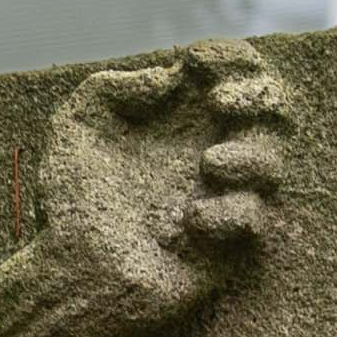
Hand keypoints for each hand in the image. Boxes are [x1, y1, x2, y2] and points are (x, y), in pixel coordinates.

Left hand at [36, 43, 289, 323]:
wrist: (64, 277)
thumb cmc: (67, 204)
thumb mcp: (74, 129)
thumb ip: (110, 88)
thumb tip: (170, 77)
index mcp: (183, 123)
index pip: (233, 74)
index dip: (228, 58)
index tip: (195, 60)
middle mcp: (209, 154)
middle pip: (272, 109)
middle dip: (259, 95)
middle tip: (222, 101)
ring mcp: (221, 199)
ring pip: (272, 165)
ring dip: (251, 156)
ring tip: (209, 164)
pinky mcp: (224, 246)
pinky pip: (253, 220)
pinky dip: (232, 212)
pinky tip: (192, 220)